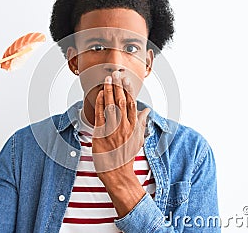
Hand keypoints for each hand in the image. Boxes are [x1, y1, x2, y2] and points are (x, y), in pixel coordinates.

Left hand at [92, 70, 149, 216]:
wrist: (117, 173)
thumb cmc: (126, 156)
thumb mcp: (138, 139)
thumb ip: (141, 123)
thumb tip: (147, 110)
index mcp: (133, 127)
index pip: (131, 104)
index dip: (128, 90)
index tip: (126, 79)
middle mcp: (125, 126)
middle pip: (122, 102)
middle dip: (119, 86)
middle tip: (116, 74)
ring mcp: (113, 130)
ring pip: (111, 106)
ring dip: (109, 91)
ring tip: (108, 79)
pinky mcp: (102, 134)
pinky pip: (101, 115)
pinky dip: (100, 103)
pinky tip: (100, 94)